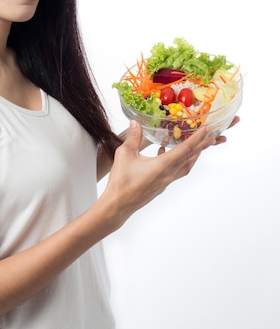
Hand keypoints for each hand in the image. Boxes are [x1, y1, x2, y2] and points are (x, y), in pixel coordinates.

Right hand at [101, 120, 218, 229]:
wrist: (118, 205)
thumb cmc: (121, 182)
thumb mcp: (125, 154)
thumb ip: (133, 137)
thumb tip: (136, 123)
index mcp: (163, 166)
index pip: (185, 149)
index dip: (197, 139)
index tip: (206, 130)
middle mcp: (168, 175)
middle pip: (189, 158)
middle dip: (201, 147)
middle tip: (211, 138)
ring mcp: (165, 181)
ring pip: (184, 166)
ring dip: (191, 155)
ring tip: (194, 146)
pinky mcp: (160, 185)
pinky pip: (174, 171)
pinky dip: (176, 160)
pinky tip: (164, 153)